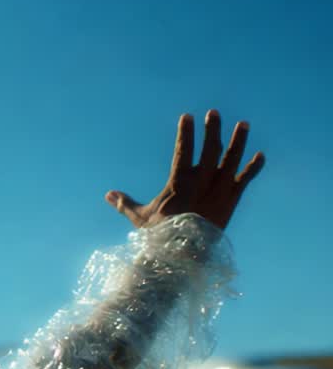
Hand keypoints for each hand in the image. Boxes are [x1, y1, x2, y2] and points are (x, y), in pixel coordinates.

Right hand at [106, 110, 264, 229]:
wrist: (185, 256)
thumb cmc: (161, 237)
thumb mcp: (141, 218)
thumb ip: (125, 203)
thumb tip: (107, 194)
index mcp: (179, 183)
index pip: (183, 151)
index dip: (186, 133)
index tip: (186, 116)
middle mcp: (202, 183)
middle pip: (211, 149)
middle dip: (212, 129)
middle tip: (214, 112)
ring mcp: (219, 191)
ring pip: (232, 159)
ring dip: (238, 141)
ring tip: (243, 124)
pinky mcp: (231, 201)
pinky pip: (245, 180)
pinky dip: (253, 167)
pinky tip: (260, 154)